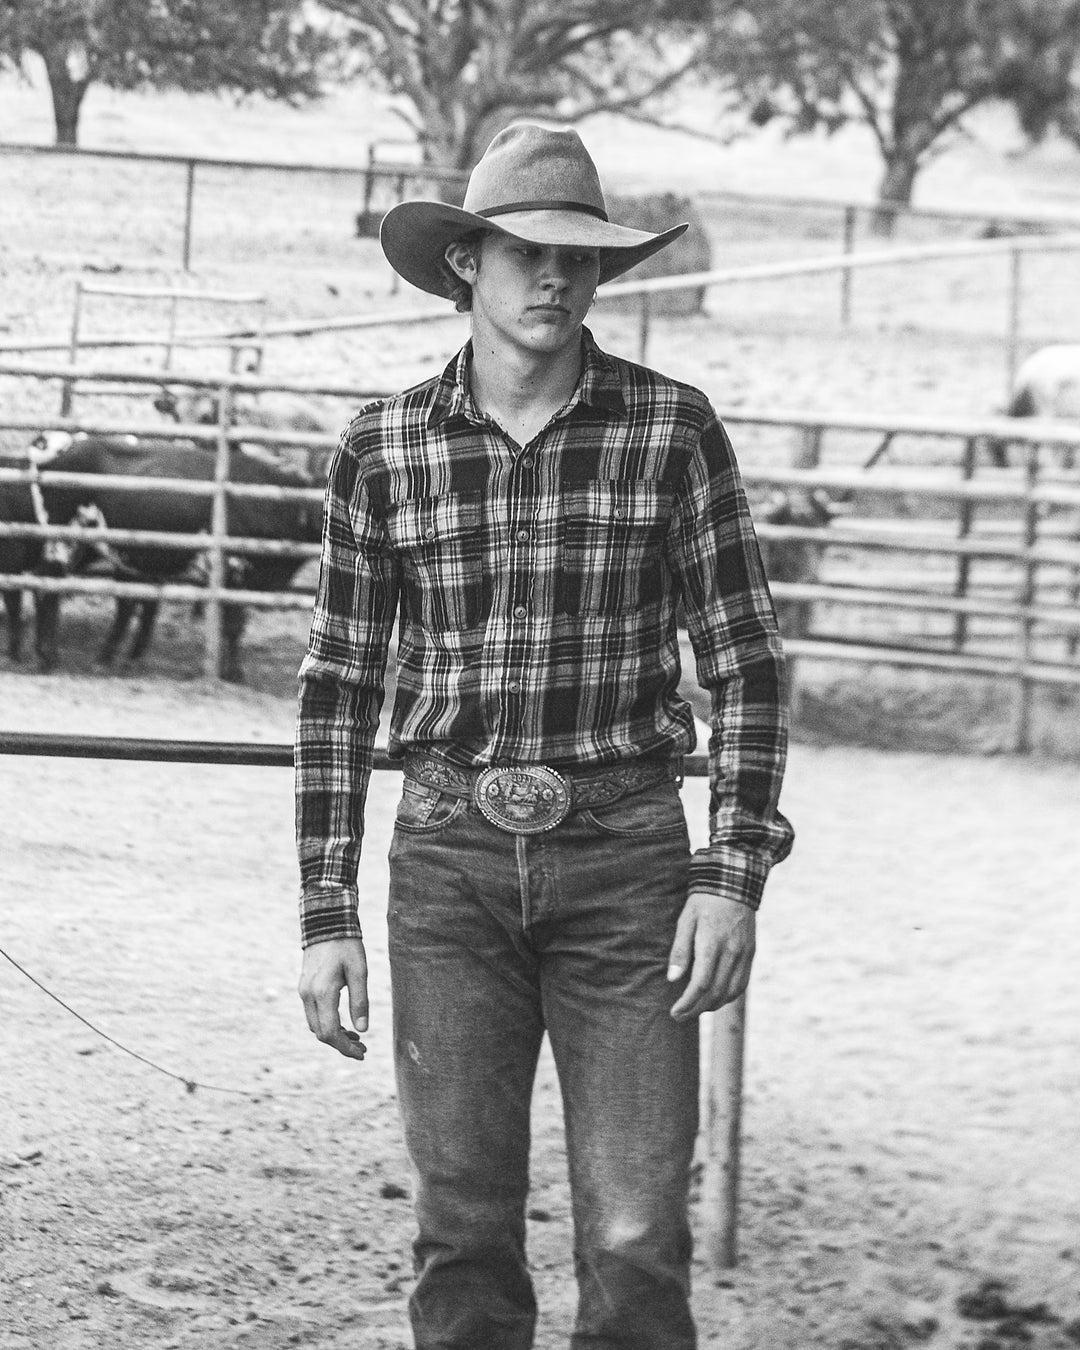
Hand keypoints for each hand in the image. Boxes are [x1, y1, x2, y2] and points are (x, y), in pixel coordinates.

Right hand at [298, 937, 368, 1059]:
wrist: (326, 922)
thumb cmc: (346, 945)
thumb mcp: (359, 971)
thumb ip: (360, 1001)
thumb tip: (363, 1029)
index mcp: (322, 993)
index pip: (330, 1033)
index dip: (345, 1048)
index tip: (362, 1053)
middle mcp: (308, 995)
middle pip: (321, 1033)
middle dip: (341, 1044)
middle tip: (362, 1048)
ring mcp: (303, 991)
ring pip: (315, 1025)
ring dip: (334, 1035)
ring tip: (356, 1037)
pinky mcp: (304, 987)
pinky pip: (313, 1014)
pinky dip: (327, 1023)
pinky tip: (344, 1022)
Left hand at [667, 892, 755, 1020]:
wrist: (733, 884)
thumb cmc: (703, 902)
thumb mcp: (685, 920)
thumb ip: (680, 951)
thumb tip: (673, 979)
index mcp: (712, 943)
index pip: (701, 984)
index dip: (687, 1002)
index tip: (674, 1012)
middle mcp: (732, 952)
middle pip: (715, 993)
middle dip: (696, 1009)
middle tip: (679, 1016)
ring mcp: (744, 954)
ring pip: (730, 993)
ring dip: (712, 1007)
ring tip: (694, 1010)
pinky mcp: (751, 954)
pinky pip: (741, 984)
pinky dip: (727, 997)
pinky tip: (714, 1000)